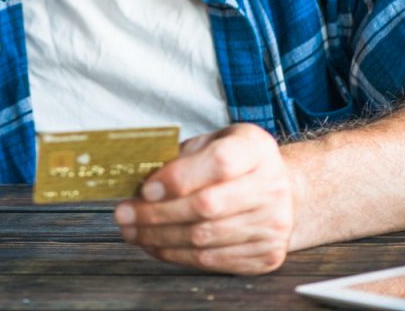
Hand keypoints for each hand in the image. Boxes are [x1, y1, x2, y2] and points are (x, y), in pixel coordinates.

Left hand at [114, 123, 296, 274]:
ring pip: (204, 238)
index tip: (145, 189)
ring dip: (159, 238)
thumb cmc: (236, 163)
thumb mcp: (211, 143)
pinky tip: (155, 245)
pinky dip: (176, 254)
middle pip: (206, 206)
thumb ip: (180, 158)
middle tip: (123, 215)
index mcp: (255, 149)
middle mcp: (271, 186)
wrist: (281, 192)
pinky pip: (211, 260)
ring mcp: (272, 224)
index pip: (219, 162)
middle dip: (156, 213)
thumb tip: (140, 182)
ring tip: (132, 232)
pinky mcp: (266, 254)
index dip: (179, 178)